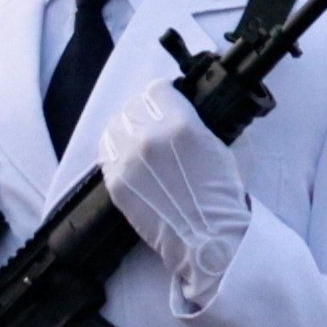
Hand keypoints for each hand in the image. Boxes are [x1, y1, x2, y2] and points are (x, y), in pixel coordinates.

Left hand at [86, 67, 250, 310]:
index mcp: (180, 124)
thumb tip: (182, 109)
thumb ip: (196, 122)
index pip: (156, 90)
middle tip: (153, 126)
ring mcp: (128, 161)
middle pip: (132, 106)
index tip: (166, 103)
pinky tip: (127, 159)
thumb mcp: (219, 145)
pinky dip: (115, 152)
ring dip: (125, 130)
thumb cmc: (221, 194)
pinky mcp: (115, 183)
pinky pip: (105, 154)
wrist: (208, 237)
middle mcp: (149, 138)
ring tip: (137, 142)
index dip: (163, 96)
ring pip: (114, 127)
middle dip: (144, 113)